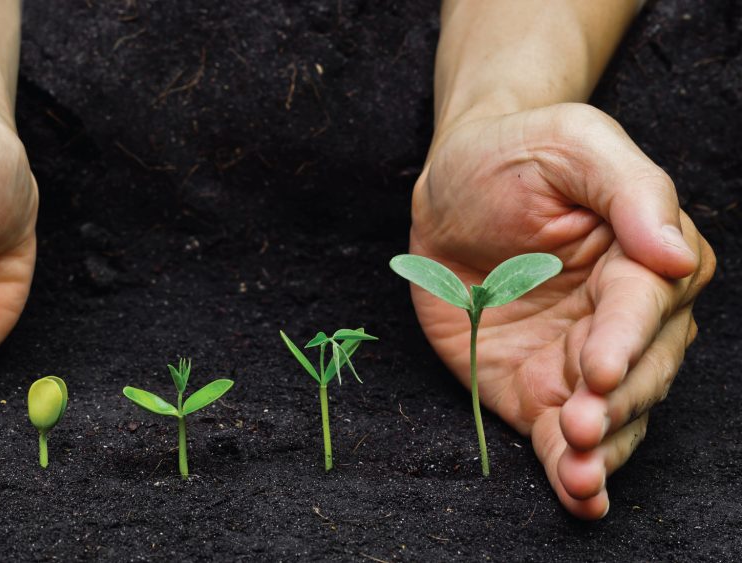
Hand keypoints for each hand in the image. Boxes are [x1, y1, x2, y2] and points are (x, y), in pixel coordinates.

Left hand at [408, 103, 714, 518]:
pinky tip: (577, 494)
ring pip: (611, 416)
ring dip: (599, 451)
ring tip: (578, 475)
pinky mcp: (537, 389)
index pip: (644, 307)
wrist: (449, 187)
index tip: (600, 366)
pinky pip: (562, 437)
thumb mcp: (571, 143)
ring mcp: (580, 360)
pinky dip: (572, 470)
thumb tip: (674, 255)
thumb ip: (628, 190)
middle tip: (582, 423)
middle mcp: (622, 318)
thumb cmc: (515, 154)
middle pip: (639, 372)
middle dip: (613, 404)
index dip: (625, 340)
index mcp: (643, 258)